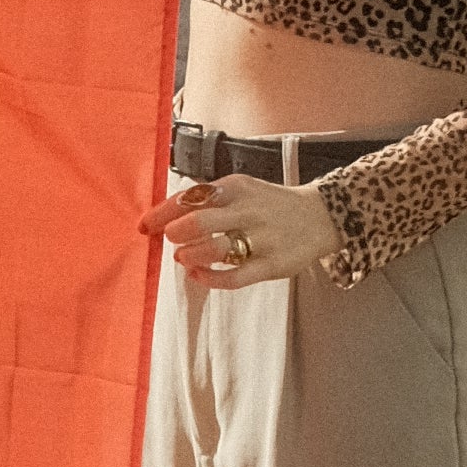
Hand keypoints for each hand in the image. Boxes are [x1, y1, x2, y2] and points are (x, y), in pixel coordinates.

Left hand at [143, 175, 338, 285]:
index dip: (161, 214)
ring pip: (215, 250)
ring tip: (184, 257)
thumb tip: (162, 217)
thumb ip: (206, 200)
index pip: (190, 198)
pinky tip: (198, 274)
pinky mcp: (272, 265)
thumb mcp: (240, 190)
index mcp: (236, 188)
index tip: (144, 226)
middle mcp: (248, 211)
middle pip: (199, 222)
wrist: (321, 216)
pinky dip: (209, 278)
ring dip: (190, 255)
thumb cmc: (267, 204)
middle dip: (175, 233)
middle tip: (172, 239)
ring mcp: (262, 239)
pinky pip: (234, 277)